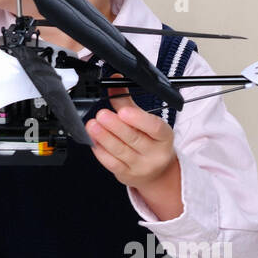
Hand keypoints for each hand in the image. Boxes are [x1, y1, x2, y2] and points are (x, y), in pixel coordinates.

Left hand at [85, 72, 177, 189]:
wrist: (157, 173)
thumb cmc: (151, 142)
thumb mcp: (145, 122)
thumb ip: (127, 103)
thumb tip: (114, 82)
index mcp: (164, 136)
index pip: (155, 127)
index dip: (139, 119)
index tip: (123, 111)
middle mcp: (155, 153)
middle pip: (134, 138)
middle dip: (115, 126)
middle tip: (101, 115)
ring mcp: (141, 166)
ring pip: (121, 151)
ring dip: (104, 137)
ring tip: (92, 126)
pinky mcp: (127, 175)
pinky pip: (112, 163)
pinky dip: (101, 151)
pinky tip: (93, 141)